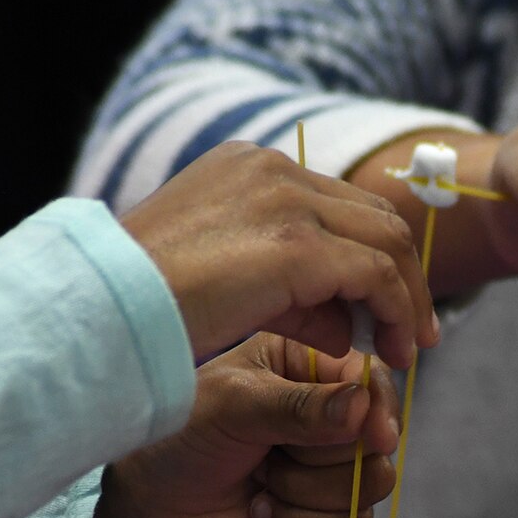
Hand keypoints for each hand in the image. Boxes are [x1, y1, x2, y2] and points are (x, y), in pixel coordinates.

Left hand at [90, 333, 401, 517]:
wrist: (149, 509)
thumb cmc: (181, 438)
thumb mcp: (233, 407)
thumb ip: (299, 407)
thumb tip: (362, 407)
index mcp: (308, 364)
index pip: (374, 380)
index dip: (379, 409)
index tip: (374, 435)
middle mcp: (329, 411)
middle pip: (379, 440)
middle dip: (320, 458)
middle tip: (268, 455)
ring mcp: (331, 465)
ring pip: (374, 484)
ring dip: (310, 493)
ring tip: (263, 481)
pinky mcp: (327, 512)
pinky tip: (265, 510)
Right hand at [120, 141, 439, 366]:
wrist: (106, 312)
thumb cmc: (145, 309)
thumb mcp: (222, 284)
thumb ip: (285, 289)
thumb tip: (340, 321)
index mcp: (248, 166)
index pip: (335, 202)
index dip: (369, 255)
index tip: (381, 307)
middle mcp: (272, 169)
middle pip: (372, 213)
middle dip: (399, 274)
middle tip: (411, 332)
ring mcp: (287, 200)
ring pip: (386, 239)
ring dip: (406, 297)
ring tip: (406, 349)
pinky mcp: (300, 245)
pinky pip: (377, 275)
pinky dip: (396, 311)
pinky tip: (391, 351)